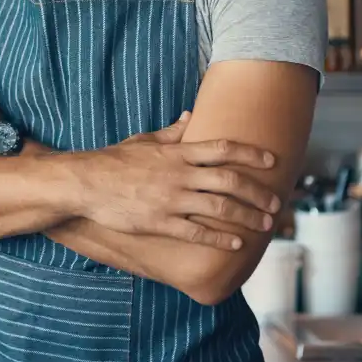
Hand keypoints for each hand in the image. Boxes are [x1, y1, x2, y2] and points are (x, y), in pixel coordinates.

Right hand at [68, 113, 279, 249]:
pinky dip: (219, 238)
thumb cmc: (115, 161)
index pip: (223, 149)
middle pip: (229, 181)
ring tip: (263, 224)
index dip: (250, 154)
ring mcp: (171, 199)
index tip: (271, 161)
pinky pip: (196, 231)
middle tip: (275, 203)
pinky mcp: (161, 222)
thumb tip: (189, 117)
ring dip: (246, 216)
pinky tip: (236, 244)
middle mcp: (180, 174)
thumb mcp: (144, 141)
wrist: (86, 183)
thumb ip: (171, 133)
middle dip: (257, 192)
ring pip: (219, 208)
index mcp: (177, 152)